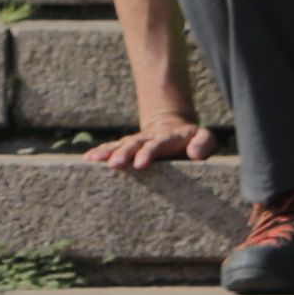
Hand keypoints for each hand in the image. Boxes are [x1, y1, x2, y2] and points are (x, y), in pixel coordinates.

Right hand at [86, 111, 226, 175]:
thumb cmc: (192, 141)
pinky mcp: (127, 146)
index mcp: (167, 138)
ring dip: (108, 151)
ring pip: (120, 144)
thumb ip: (204, 143)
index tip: (140, 164)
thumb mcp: (204, 138)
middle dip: (124, 153)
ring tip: (94, 159)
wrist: (174, 129)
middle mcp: (148, 138)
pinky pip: (112, 147)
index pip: (157, 145)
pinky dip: (101, 151)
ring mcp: (136, 141)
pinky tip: (88, 158)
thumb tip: (195, 154)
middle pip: (134, 144)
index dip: (148, 153)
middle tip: (114, 164)